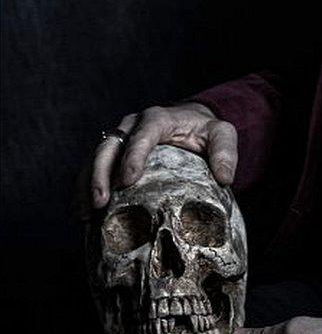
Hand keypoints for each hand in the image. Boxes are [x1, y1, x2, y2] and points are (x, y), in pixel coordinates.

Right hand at [84, 101, 236, 210]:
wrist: (190, 126)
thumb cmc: (205, 132)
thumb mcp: (222, 134)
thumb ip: (226, 151)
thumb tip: (225, 177)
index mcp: (158, 118)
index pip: (143, 134)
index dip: (133, 155)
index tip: (128, 180)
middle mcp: (133, 125)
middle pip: (109, 145)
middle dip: (100, 173)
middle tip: (100, 202)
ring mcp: (119, 138)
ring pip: (95, 157)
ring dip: (87, 184)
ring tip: (87, 214)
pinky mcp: (112, 154)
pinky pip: (90, 169)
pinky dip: (84, 189)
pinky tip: (84, 214)